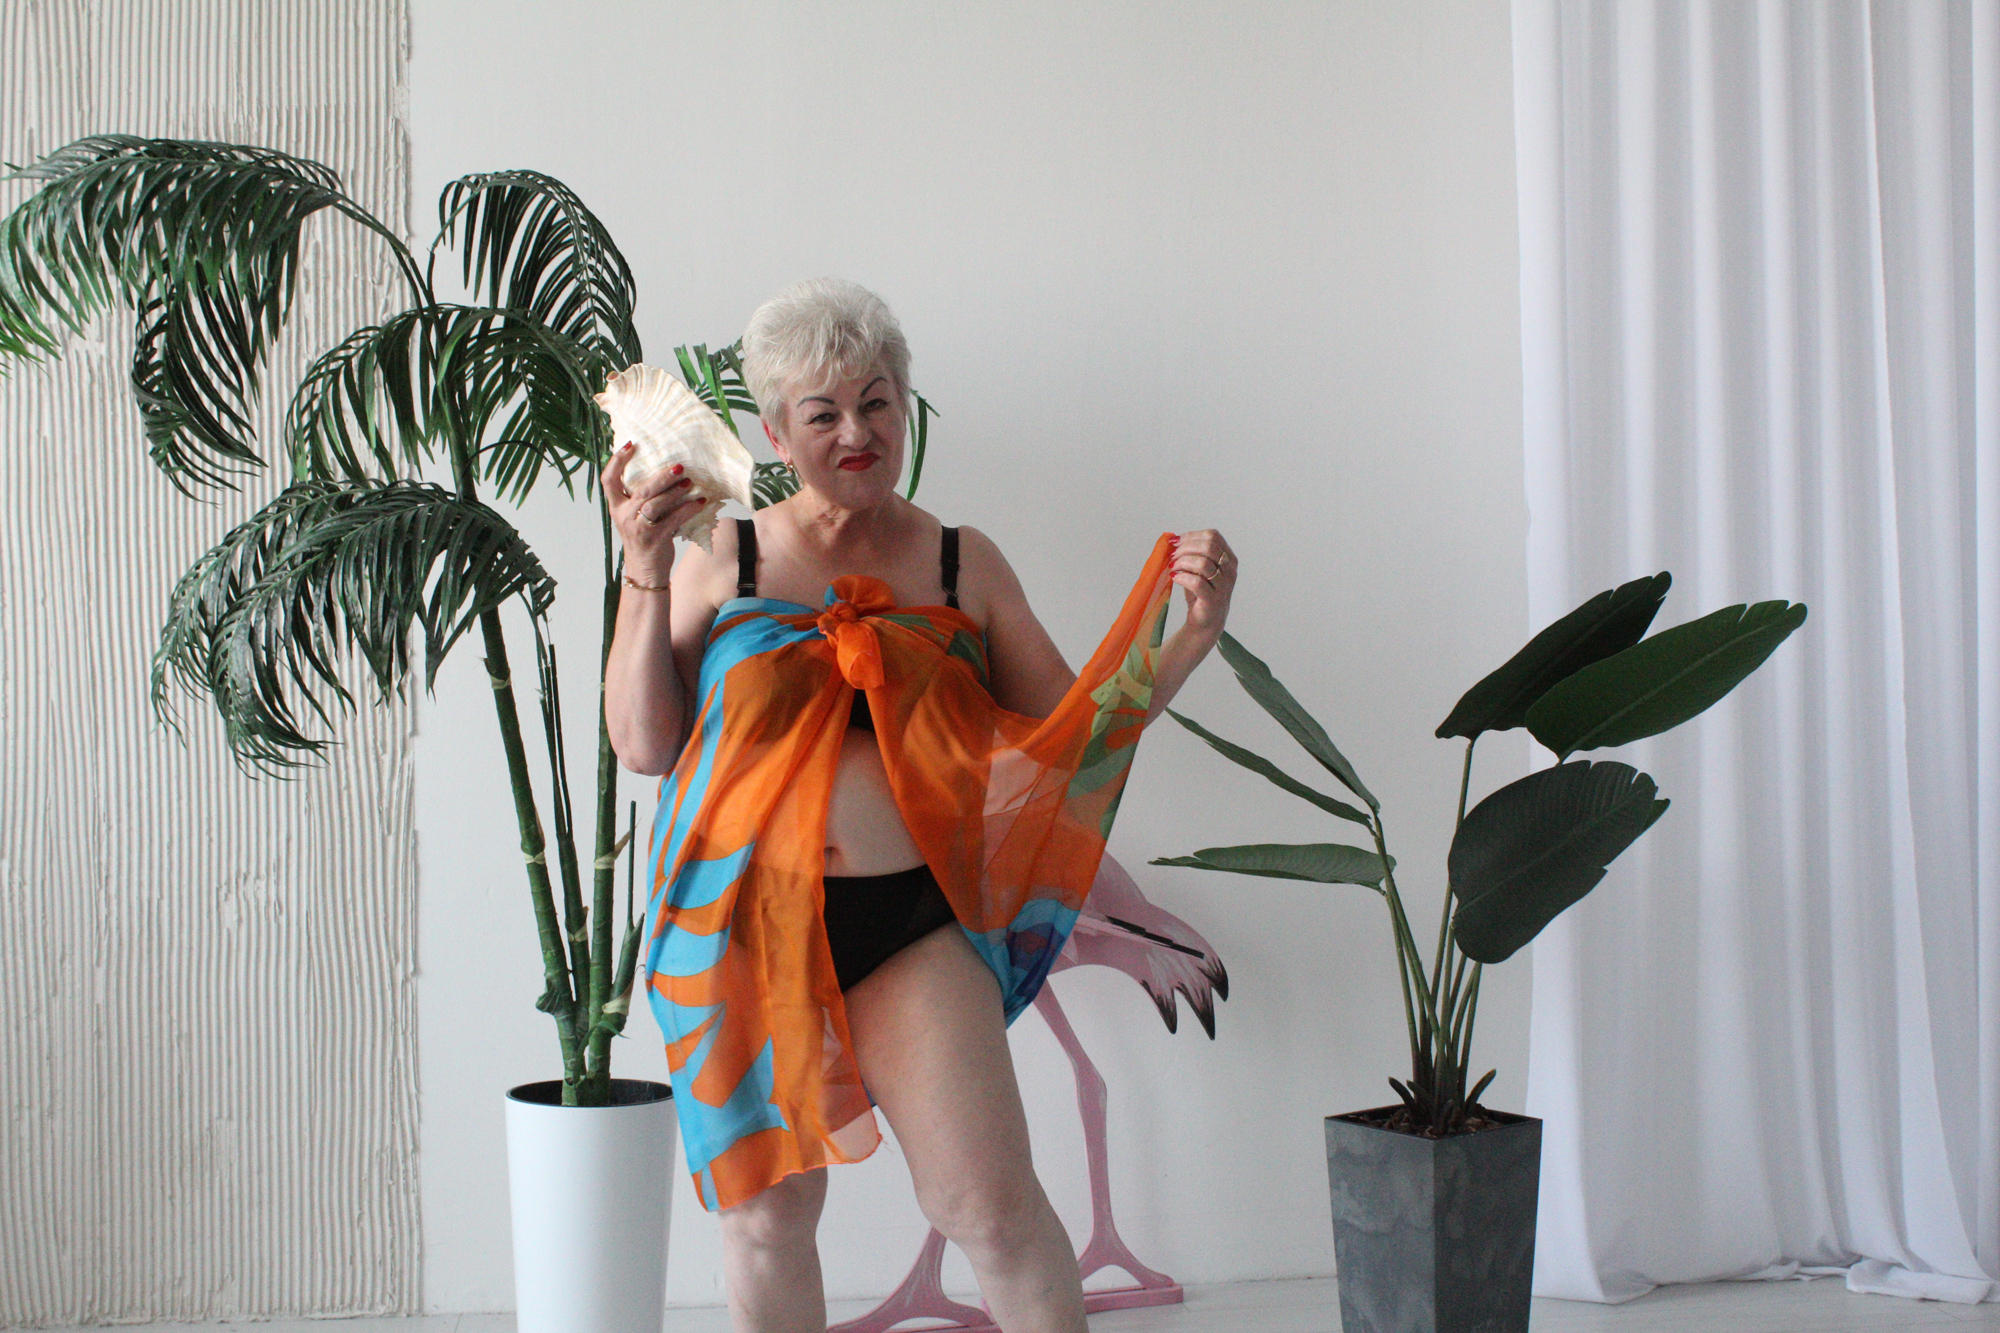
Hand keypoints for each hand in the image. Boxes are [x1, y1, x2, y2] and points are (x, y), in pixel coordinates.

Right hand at [602, 443, 706, 582]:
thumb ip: (641, 496)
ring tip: (690, 483)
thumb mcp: (635, 515)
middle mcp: (624, 515)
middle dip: (661, 477)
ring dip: (675, 492)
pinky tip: (700, 502)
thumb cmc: (644, 537)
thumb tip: (664, 468)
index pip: (608, 480)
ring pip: (655, 504)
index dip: (617, 461)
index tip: (630, 444)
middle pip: (641, 490)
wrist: (645, 571)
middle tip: (679, 466)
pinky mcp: (654, 539)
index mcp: (616, 506)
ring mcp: (638, 528)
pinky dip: (688, 509)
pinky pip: (673, 520)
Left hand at [1167, 529, 1235, 641]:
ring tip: (1172, 568)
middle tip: (1172, 555)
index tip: (1175, 542)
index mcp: (1229, 558)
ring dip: (1182, 562)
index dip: (1191, 536)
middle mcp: (1230, 570)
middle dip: (1185, 548)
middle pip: (1209, 546)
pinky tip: (1175, 578)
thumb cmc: (1201, 593)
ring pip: (1203, 563)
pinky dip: (1182, 577)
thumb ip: (1192, 554)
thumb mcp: (1198, 569)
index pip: (1213, 536)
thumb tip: (1173, 539)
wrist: (1205, 621)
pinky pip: (1197, 583)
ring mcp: (1224, 586)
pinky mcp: (1213, 600)